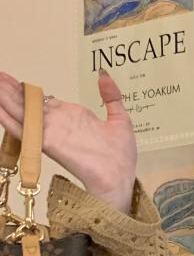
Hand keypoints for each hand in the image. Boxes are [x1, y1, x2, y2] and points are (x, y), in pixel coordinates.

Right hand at [0, 66, 136, 212]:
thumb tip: (103, 75)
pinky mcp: (51, 144)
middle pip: (29, 105)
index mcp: (72, 117)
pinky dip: (11, 121)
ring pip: (24, 114)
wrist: (121, 180)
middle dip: (11, 91)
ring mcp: (53, 134)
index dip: (27, 91)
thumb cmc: (121, 157)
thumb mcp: (119, 118)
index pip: (43, 102)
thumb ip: (111, 96)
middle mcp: (59, 125)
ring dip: (7, 101)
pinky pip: (27, 131)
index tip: (13, 80)